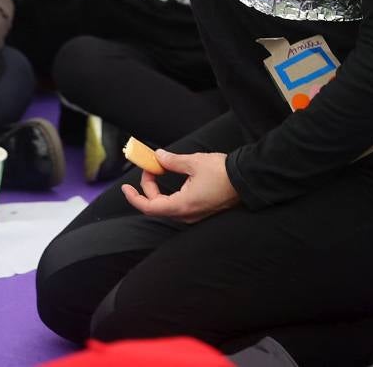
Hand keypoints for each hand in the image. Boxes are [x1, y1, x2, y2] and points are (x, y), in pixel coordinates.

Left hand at [121, 149, 238, 223]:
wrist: (246, 180)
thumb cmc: (222, 172)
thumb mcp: (194, 162)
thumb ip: (172, 161)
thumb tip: (158, 157)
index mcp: (183, 205)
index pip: (150, 207)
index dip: (135, 198)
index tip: (126, 187)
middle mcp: (187, 215)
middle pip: (157, 206)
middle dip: (148, 187)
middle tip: (150, 167)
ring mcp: (195, 215)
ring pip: (167, 206)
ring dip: (159, 190)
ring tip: (159, 170)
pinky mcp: (201, 211)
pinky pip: (178, 206)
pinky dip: (169, 193)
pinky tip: (170, 179)